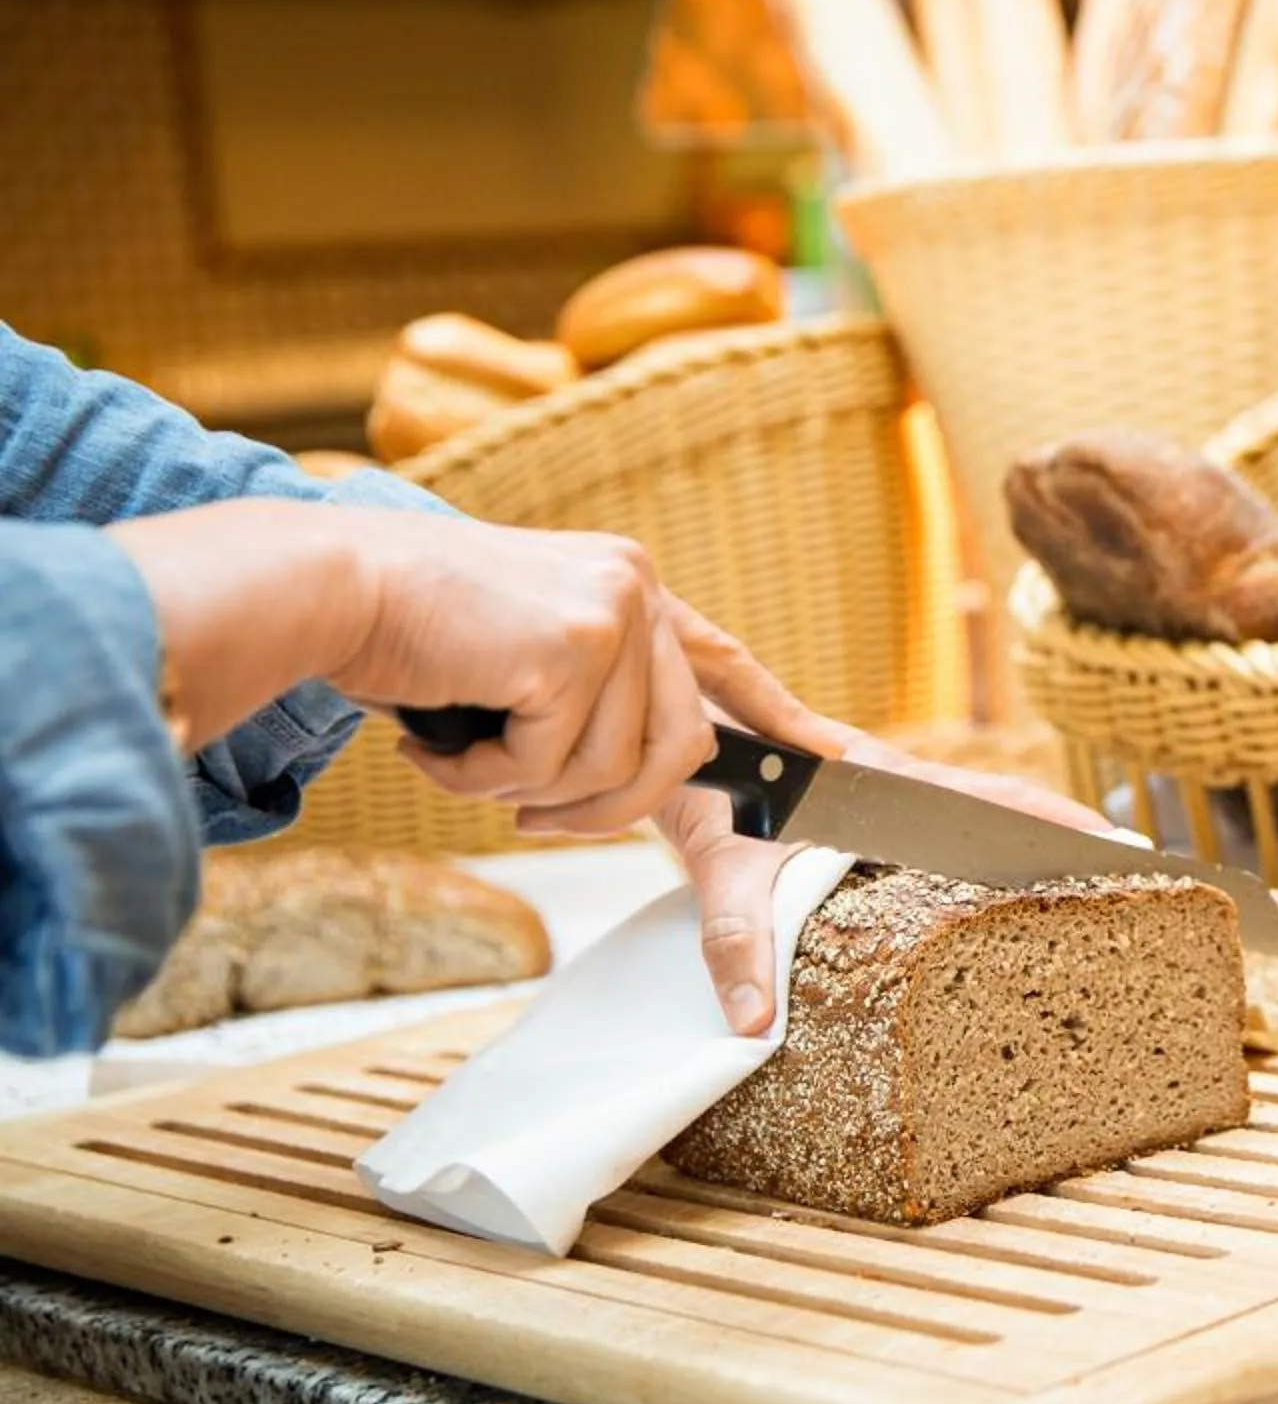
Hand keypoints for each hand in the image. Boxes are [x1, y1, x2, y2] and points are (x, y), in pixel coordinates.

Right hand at [112, 504, 713, 835]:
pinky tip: (435, 746)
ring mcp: (612, 613)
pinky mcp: (575, 647)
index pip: (720, 659)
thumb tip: (617, 774)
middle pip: (677, 747)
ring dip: (526, 793)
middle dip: (605, 811)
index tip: (826, 754)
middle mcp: (634, 587)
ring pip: (614, 769)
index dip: (773, 714)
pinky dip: (486, 780)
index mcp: (626, 583)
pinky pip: (553, 766)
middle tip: (529, 820)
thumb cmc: (400, 629)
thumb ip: (579, 693)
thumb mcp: (516, 652)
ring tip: (457, 762)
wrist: (325, 585)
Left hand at [655, 734, 1107, 1035]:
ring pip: (973, 810)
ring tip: (1082, 877)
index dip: (1056, 822)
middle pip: (1000, 805)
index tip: (1115, 841)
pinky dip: (979, 844)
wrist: (673, 745)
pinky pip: (939, 823)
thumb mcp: (723, 868)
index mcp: (888, 788)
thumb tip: (753, 1023)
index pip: (992, 802)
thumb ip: (737, 939)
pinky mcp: (867, 802)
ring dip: (1023, 838)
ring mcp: (885, 789)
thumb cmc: (707, 797)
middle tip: (1128, 868)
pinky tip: (991, 880)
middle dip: (1062, 835)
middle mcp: (897, 781)